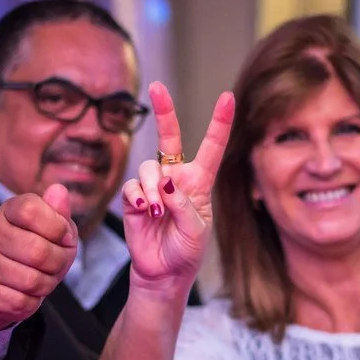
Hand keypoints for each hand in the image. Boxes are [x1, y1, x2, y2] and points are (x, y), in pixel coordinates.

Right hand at [0, 185, 77, 330]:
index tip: (63, 235)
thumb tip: (59, 191)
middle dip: (58, 262)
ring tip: (42, 276)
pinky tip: (28, 292)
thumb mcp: (54, 228)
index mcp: (9, 211)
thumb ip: (58, 212)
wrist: (4, 282)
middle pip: (37, 251)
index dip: (57, 227)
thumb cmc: (37, 249)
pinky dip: (34, 300)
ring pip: (32, 280)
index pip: (31, 210)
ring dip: (47, 283)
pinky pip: (22, 301)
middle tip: (56, 262)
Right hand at [120, 82, 234, 292]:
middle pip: (168, 137)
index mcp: (199, 182)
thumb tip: (165, 184)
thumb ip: (184, 206)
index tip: (227, 97)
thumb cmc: (186, 251)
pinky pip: (132, 187)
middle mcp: (175, 178)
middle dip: (164, 110)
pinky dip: (138, 198)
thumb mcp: (196, 231)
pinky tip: (145, 212)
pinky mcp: (134, 198)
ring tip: (157, 213)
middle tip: (157, 87)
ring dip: (152, 190)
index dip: (219, 122)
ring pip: (148, 168)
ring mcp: (153, 186)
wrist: (163, 273)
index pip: (212, 147)